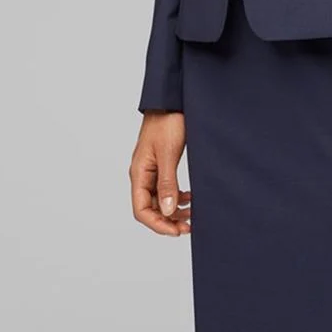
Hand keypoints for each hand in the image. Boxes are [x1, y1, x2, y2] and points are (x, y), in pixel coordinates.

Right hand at [130, 109, 191, 236]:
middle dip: (168, 221)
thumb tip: (168, 211)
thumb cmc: (167, 122)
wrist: (170, 100)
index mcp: (139, 173)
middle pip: (150, 208)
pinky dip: (177, 197)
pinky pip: (165, 188)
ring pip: (159, 200)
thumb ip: (167, 183)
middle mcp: (142, 174)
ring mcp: (151, 170)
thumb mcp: (168, 154)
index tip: (177, 231)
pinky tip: (189, 199)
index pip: (141, 210)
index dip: (158, 224)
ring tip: (192, 215)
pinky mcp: (161, 164)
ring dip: (173, 211)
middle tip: (189, 227)